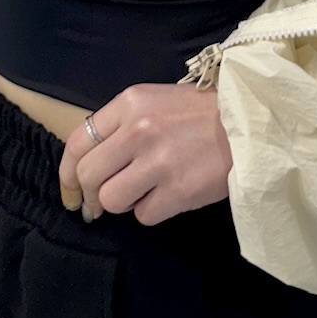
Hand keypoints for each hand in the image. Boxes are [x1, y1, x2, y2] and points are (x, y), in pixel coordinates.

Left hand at [58, 82, 232, 225]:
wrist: (249, 123)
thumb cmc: (199, 113)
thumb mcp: (154, 102)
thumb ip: (120, 126)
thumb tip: (90, 168)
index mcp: (130, 103)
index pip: (77, 141)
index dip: (67, 173)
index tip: (71, 190)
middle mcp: (138, 130)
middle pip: (89, 175)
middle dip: (90, 195)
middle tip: (99, 204)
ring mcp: (158, 162)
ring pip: (111, 200)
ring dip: (121, 203)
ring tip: (141, 194)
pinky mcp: (178, 191)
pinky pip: (144, 215)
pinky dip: (151, 211)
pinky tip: (167, 196)